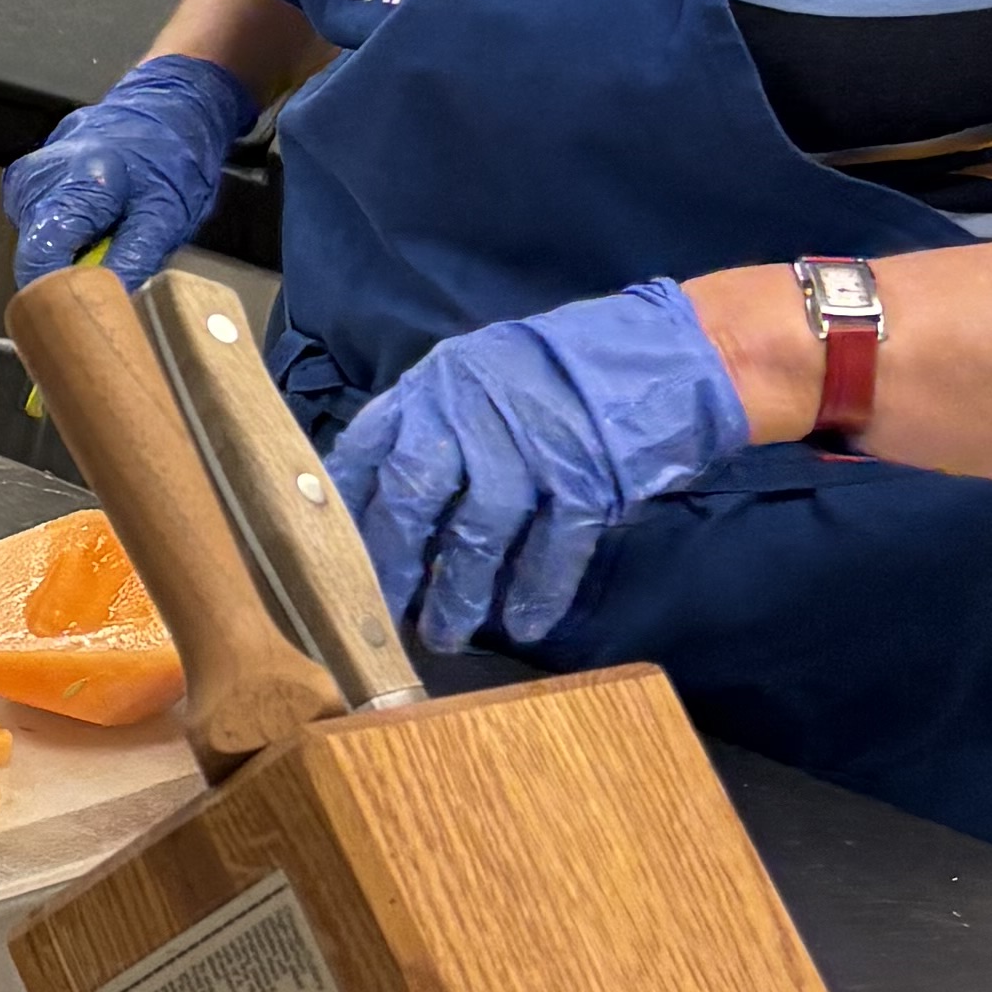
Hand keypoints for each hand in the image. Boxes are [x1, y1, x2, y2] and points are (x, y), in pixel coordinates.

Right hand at [0, 53, 251, 292]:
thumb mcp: (168, 216)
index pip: (38, 260)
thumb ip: (134, 260)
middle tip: (113, 254)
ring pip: (37, 238)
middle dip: (71, 267)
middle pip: (36, 252)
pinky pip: (37, 219)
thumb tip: (110, 301)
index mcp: (74, 184)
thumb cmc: (173, 155)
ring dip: (69, 246)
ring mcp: (29, 172)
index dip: (57, 293)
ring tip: (107, 225)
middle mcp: (40, 176)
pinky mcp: (28, 173)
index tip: (82, 307)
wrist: (170, 106)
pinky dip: (65, 226)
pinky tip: (94, 211)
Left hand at [328, 280, 748, 652]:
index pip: (367, 449)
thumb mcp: (477, 379)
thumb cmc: (558, 376)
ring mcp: (531, 441)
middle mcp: (472, 408)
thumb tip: (378, 503)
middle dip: (394, 563)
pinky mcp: (586, 474)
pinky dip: (538, 589)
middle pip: (414, 494)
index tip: (328, 560)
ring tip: (447, 635)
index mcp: (435, 385)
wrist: (663, 356)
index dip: (345, 510)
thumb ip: (430, 428)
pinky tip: (524, 624)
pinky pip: (553, 545)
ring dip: (461, 591)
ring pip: (479, 529)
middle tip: (383, 616)